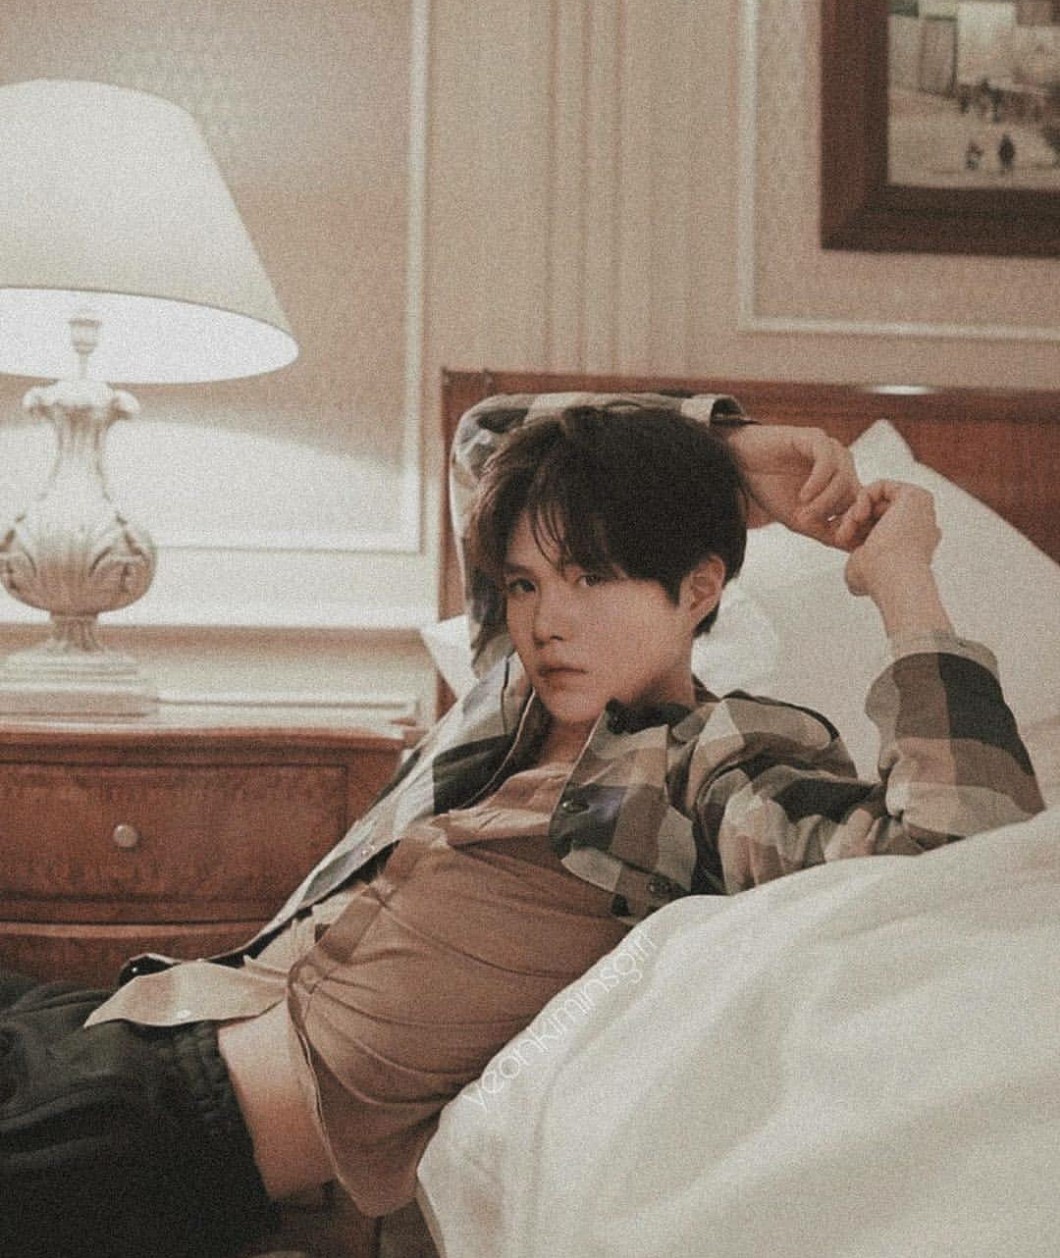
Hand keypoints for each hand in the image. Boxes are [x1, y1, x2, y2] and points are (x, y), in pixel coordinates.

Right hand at [724, 424, 870, 549]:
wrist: (741, 466)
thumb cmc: (771, 490)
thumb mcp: (799, 520)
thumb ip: (826, 532)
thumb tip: (853, 548)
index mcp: (842, 483)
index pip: (863, 505)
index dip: (856, 524)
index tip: (839, 539)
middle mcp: (841, 465)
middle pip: (855, 493)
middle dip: (838, 514)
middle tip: (813, 525)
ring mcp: (830, 450)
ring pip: (844, 478)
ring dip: (826, 501)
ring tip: (804, 512)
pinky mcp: (815, 438)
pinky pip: (828, 460)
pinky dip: (818, 482)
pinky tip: (803, 495)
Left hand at [844, 481, 939, 595]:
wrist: (891, 576)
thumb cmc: (877, 579)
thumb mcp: (863, 573)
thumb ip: (861, 569)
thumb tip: (856, 585)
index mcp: (913, 545)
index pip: (878, 528)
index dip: (857, 532)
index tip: (843, 543)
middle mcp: (920, 526)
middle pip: (877, 512)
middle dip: (854, 521)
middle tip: (842, 535)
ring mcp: (921, 511)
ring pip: (878, 500)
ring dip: (856, 511)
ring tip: (849, 528)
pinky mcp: (916, 495)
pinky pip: (882, 486)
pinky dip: (864, 497)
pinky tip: (858, 516)